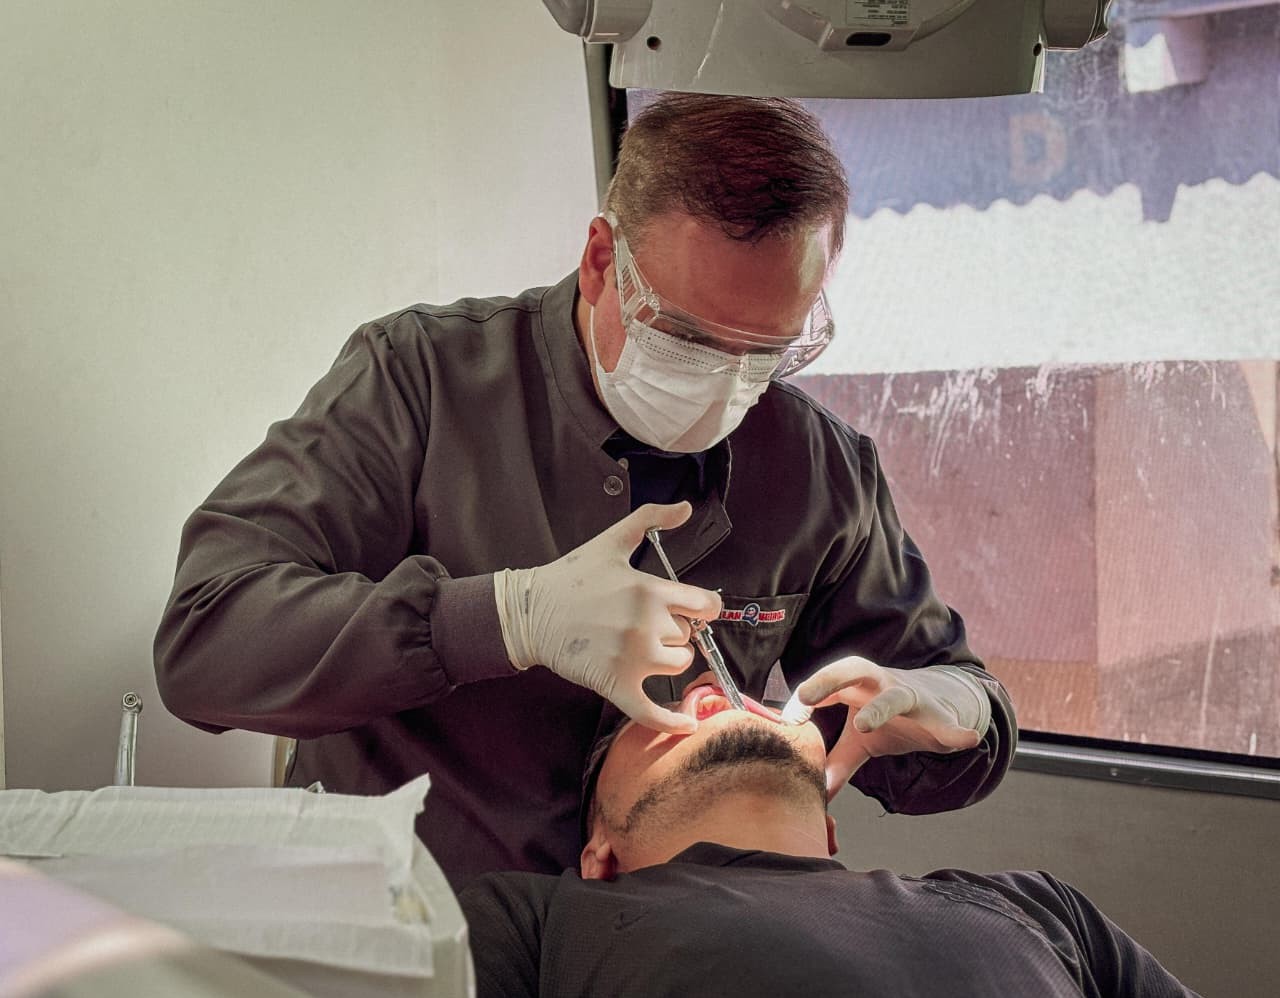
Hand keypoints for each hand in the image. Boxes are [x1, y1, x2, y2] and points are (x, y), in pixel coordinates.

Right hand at [495, 502, 721, 733]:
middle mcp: (646, 626)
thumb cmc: (572, 577)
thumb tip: (687, 506)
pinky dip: (672, 721)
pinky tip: (689, 724)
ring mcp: (631, 659)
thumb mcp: (612, 542)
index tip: (692, 608)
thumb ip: (651, 518)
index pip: (704, 605)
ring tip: (643, 645)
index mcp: (649, 591)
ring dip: (669, 657)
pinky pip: (652, 711)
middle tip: (644, 621)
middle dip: (675, 628)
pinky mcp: (616, 685)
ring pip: (678, 664)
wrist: (530, 611)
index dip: (702, 606)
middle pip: (688, 634)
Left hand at [782, 658, 989, 799]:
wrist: (940, 706)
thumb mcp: (859, 742)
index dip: (805, 698)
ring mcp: (913, 698)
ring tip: (864, 725)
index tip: (787, 720)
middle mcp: (882, 684)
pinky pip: (949, 724)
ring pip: (896, 695)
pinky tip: (968, 738)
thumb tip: (812, 793)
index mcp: (857, 686)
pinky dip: (957, 732)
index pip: (825, 684)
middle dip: (829, 679)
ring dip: (880, 708)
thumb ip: (835, 763)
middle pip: (854, 668)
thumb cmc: (889, 718)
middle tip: (806, 695)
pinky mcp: (940, 718)